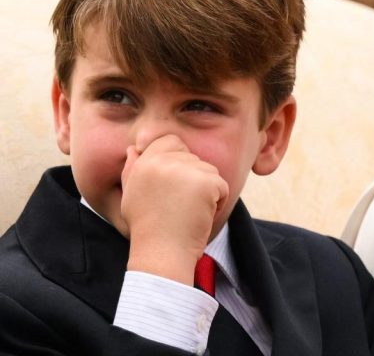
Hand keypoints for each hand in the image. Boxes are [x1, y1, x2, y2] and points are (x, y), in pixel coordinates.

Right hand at [121, 134, 228, 284]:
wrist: (162, 254)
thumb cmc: (147, 229)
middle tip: (179, 206)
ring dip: (206, 192)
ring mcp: (185, 170)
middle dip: (193, 180)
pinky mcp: (205, 183)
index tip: (174, 187)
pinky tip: (200, 217)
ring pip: (209, 171)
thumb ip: (133, 169)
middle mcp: (163, 161)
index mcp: (145, 162)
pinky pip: (222, 186)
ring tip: (188, 212)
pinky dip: (218, 203)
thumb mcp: (131, 196)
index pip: (171, 141)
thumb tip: (133, 148)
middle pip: (193, 158)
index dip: (178, 161)